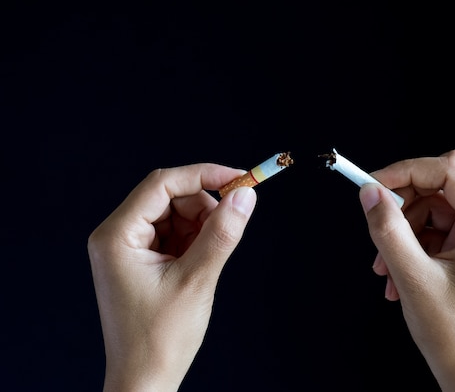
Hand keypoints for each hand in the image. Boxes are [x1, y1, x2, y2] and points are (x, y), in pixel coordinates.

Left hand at [87, 164, 256, 391]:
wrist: (145, 380)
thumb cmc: (160, 339)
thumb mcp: (197, 281)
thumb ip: (222, 233)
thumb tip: (245, 197)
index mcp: (117, 236)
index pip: (162, 184)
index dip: (203, 176)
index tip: (239, 179)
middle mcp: (117, 236)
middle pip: (169, 197)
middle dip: (204, 208)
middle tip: (230, 227)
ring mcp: (128, 248)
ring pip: (175, 214)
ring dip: (201, 227)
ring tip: (208, 261)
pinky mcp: (141, 260)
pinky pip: (174, 234)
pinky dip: (195, 241)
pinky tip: (200, 264)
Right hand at [359, 149, 454, 390]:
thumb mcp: (413, 278)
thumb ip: (388, 229)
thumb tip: (369, 192)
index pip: (450, 170)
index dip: (407, 170)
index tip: (372, 185)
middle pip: (443, 182)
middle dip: (404, 201)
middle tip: (378, 219)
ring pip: (434, 206)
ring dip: (402, 229)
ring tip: (384, 266)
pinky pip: (434, 228)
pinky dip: (410, 244)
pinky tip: (395, 274)